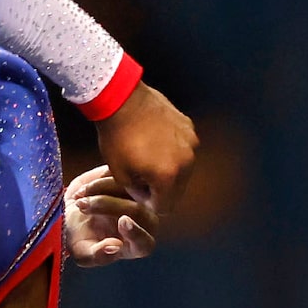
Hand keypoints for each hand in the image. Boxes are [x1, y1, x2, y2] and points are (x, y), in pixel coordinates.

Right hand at [65, 165, 158, 264]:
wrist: (69, 215)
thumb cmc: (79, 237)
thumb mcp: (82, 253)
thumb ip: (98, 256)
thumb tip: (114, 247)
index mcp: (137, 245)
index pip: (145, 242)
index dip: (136, 233)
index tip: (122, 221)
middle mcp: (144, 222)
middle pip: (138, 211)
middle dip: (106, 205)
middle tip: (82, 206)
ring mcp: (139, 200)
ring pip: (129, 189)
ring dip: (100, 190)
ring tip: (78, 198)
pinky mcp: (129, 182)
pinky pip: (120, 175)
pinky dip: (99, 180)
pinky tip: (83, 190)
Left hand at [94, 80, 195, 213]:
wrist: (120, 99)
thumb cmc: (116, 137)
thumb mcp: (119, 173)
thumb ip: (136, 191)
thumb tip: (147, 196)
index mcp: (169, 176)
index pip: (165, 207)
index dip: (150, 204)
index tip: (137, 193)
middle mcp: (187, 161)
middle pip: (178, 188)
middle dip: (161, 188)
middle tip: (141, 177)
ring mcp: (190, 142)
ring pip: (183, 168)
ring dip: (169, 168)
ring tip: (147, 156)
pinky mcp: (189, 126)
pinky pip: (183, 147)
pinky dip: (172, 149)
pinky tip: (154, 139)